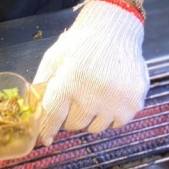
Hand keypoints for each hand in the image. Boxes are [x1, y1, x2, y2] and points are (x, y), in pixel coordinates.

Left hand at [32, 0, 148, 145]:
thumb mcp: (54, 57)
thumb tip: (34, 109)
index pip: (53, 117)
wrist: (115, 29)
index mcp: (69, 82)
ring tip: (92, 96)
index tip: (46, 139)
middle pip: (74, 125)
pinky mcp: (133, 104)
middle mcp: (93, 96)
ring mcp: (115, 102)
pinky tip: (108, 97)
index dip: (47, 130)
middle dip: (70, 116)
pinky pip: (116, 123)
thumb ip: (42, 83)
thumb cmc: (80, 44)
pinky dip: (110, 116)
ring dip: (90, 118)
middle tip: (74, 100)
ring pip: (95, 127)